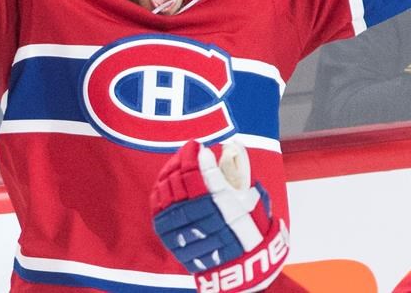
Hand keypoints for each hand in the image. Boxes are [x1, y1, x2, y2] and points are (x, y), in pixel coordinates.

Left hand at [151, 140, 288, 292]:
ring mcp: (184, 227)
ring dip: (170, 172)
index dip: (195, 155)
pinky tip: (167, 182)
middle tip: (188, 152)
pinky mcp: (171, 237)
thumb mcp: (252, 197)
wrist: (242, 264)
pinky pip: (158, 208)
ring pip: (167, 191)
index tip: (199, 147)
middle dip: (183, 159)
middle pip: (181, 178)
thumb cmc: (251, 227)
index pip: (200, 171)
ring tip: (178, 163)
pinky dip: (160, 191)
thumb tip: (227, 149)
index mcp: (223, 203)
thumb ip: (239, 173)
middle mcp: (201, 214)